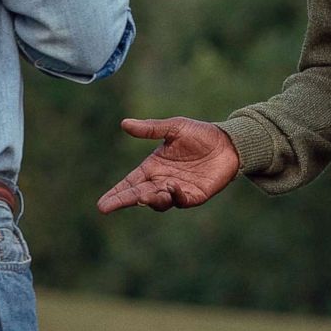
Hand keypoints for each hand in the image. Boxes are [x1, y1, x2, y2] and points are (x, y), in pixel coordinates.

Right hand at [96, 117, 240, 213]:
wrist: (228, 142)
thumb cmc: (200, 134)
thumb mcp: (174, 128)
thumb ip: (151, 129)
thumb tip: (124, 123)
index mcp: (153, 167)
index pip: (130, 183)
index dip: (116, 193)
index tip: (102, 203)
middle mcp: (162, 181)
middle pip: (139, 195)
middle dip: (123, 200)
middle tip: (107, 207)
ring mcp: (178, 190)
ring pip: (158, 201)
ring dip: (150, 198)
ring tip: (144, 195)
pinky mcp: (195, 196)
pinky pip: (181, 200)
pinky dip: (175, 196)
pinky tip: (171, 187)